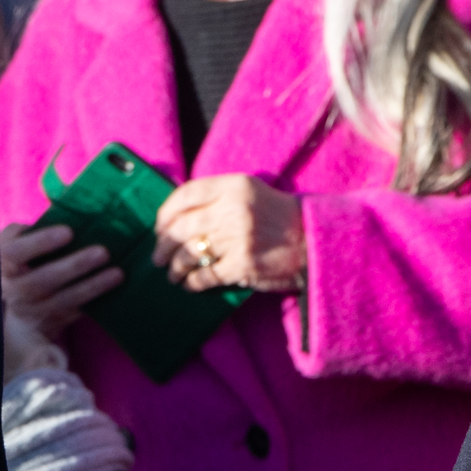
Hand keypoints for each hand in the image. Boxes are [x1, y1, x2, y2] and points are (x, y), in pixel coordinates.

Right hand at [1, 218, 119, 338]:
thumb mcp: (22, 240)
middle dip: (74, 266)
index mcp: (3, 261)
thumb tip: (65, 196)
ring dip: (91, 287)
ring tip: (117, 274)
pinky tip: (114, 291)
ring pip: (61, 301)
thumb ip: (38, 224)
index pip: (15, 253)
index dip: (41, 242)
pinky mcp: (48, 325)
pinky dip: (93, 302)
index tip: (69, 232)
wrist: (18, 301)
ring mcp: (30, 311)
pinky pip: (73, 315)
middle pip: (41, 281)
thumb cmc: (26, 258)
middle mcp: (12, 289)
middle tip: (103, 252)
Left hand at [153, 174, 305, 292]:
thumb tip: (177, 215)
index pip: (185, 195)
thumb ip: (217, 197)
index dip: (165, 213)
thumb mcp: (250, 193)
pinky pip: (205, 275)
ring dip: (175, 267)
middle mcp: (233, 209)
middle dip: (163, 245)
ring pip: (189, 253)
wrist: (312, 241)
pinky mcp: (242, 264)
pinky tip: (190, 284)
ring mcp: (237, 238)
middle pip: (181, 227)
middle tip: (158, 256)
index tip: (159, 227)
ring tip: (172, 274)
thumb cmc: (277, 217)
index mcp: (233, 186)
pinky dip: (193, 282)